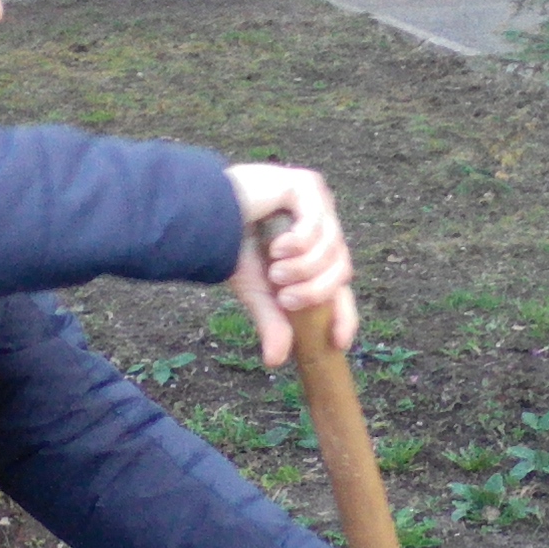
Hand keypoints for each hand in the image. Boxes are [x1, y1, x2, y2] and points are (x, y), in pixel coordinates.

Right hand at [224, 163, 356, 364]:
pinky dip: (299, 244)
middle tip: (285, 298)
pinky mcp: (306, 186)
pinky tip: (277, 247)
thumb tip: (275, 361)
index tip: (338, 343)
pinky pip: (318, 225)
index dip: (344, 315)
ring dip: (304, 269)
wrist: (204, 215)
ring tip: (275, 270)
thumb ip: (274, 321)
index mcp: (314, 249)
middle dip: (316, 290)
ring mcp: (317, 203)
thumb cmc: (229, 247)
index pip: (340, 284)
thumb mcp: (257, 292)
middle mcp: (321, 225)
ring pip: (333, 249)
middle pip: (342, 268)